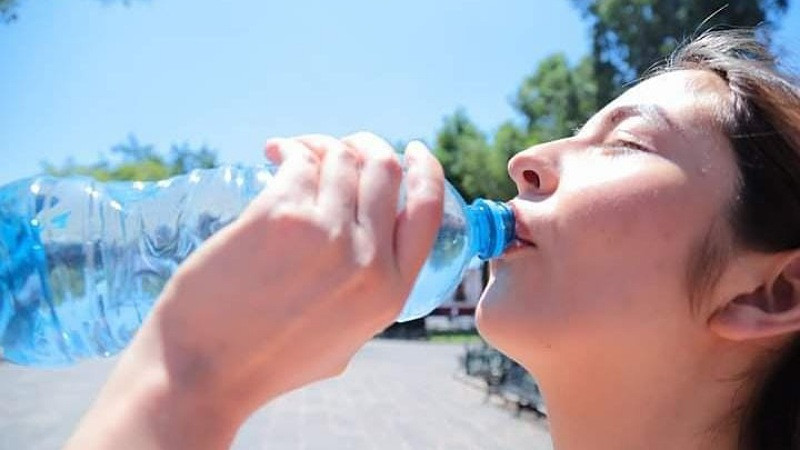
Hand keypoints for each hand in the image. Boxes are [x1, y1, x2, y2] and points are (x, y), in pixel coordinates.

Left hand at [66, 133, 443, 449]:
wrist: (203, 371)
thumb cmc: (267, 361)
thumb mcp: (346, 340)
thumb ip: (368, 295)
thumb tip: (371, 250)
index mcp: (391, 292)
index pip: (428, 209)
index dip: (426, 170)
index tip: (411, 150)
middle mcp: (368, 260)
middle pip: (385, 169)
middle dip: (366, 145)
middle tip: (338, 147)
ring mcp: (326, 236)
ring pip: (342, 158)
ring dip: (321, 145)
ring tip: (293, 152)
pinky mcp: (279, 216)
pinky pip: (299, 161)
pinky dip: (289, 148)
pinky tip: (273, 153)